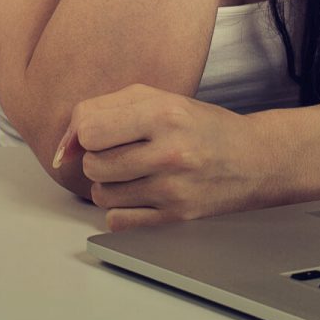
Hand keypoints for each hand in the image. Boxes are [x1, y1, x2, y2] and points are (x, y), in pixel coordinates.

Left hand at [54, 83, 281, 230]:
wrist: (254, 160)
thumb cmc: (201, 126)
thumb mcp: (158, 98)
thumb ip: (104, 109)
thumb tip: (65, 145)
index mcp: (164, 114)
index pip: (90, 130)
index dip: (84, 133)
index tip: (97, 134)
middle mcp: (169, 153)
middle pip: (94, 165)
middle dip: (100, 158)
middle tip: (124, 150)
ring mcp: (173, 190)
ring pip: (102, 195)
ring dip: (110, 184)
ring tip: (136, 171)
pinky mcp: (175, 220)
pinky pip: (117, 222)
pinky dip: (122, 209)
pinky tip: (142, 193)